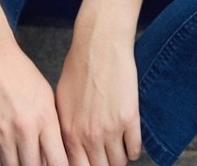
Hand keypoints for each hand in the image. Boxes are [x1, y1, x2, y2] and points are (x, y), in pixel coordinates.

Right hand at [0, 34, 68, 165]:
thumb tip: (53, 158)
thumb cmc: (22, 74)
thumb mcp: (46, 97)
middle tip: (39, 165)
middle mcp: (24, 127)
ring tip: (24, 163)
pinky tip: (9, 162)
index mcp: (45, 117)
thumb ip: (52, 129)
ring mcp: (2, 132)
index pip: (58, 161)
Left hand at [54, 26, 141, 164]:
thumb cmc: (79, 66)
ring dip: (119, 158)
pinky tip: (129, 140)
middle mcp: (88, 136)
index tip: (92, 161)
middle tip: (106, 156)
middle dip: (103, 164)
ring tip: (118, 148)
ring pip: (118, 164)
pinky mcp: (129, 119)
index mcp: (69, 132)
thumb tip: (67, 147)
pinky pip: (134, 150)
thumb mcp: (62, 99)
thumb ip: (65, 127)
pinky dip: (133, 149)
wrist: (100, 44)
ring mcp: (110, 129)